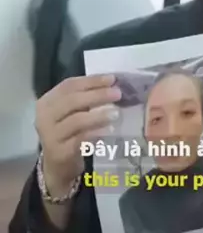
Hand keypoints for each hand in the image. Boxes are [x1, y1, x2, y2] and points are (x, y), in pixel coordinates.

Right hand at [35, 75, 121, 194]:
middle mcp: (44, 116)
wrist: (58, 163)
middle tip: (118, 94)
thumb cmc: (69, 129)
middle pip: (72, 101)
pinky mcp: (58, 152)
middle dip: (98, 95)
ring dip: (99, 115)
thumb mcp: (73, 110)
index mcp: (48, 100)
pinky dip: (96, 133)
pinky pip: (80, 140)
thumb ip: (87, 95)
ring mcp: (50, 135)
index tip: (112, 79)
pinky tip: (109, 130)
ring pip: (76, 120)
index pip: (70, 85)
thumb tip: (112, 82)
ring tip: (116, 113)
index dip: (92, 80)